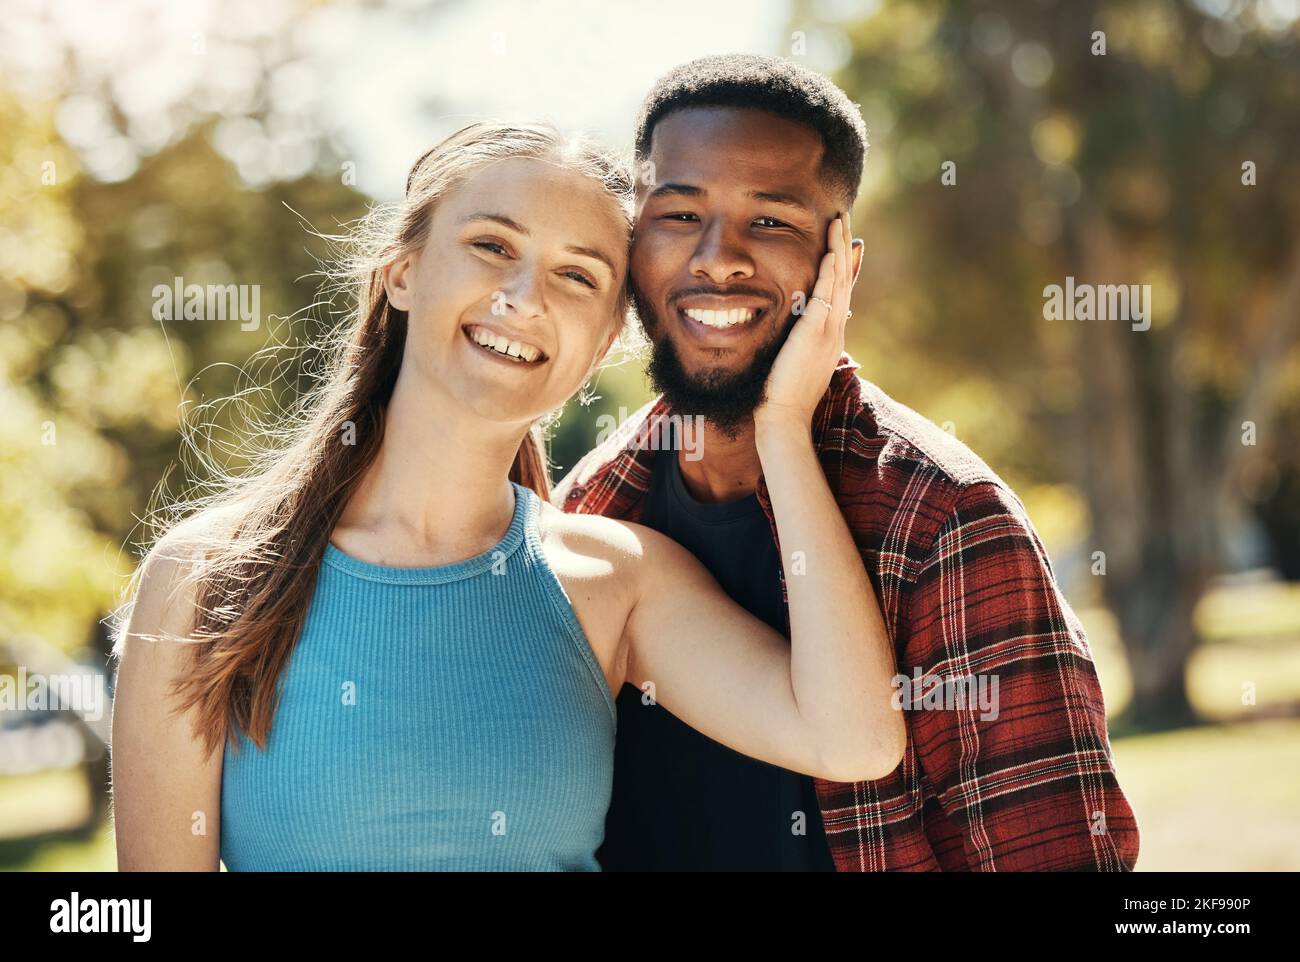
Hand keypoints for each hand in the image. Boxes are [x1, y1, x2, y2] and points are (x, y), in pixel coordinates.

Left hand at [754, 211, 854, 431]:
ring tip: (840, 221)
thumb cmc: (783, 397)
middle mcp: (834, 329)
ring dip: (839, 249)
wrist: (784, 419)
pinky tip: (831, 250)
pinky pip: (826, 295)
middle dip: (844, 248)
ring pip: (838, 281)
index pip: (839, 292)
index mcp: (829, 336)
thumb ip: (799, 344)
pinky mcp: (815, 334)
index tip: (845, 244)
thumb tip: (796, 333)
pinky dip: (830, 271)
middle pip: (843, 280)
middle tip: (844, 218)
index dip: (843, 266)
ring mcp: (828, 331)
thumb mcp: (796, 364)